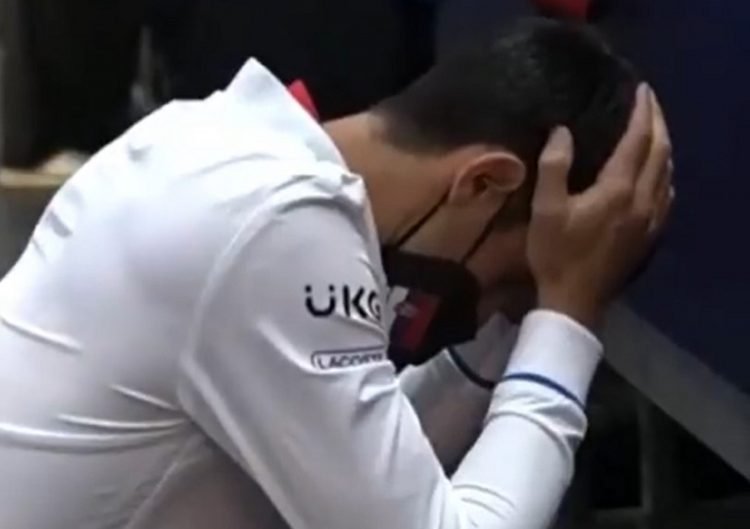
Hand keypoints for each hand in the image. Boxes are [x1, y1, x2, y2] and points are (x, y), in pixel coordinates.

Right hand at [527, 85, 673, 328]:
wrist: (575, 299)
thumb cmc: (556, 253)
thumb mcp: (545, 209)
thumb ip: (554, 166)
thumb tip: (563, 131)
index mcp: (618, 189)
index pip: (638, 140)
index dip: (641, 112)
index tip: (641, 89)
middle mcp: (643, 199)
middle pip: (661, 152)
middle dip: (658, 122)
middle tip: (649, 102)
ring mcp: (651, 219)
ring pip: (668, 173)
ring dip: (664, 146)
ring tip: (654, 130)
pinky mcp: (650, 235)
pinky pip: (667, 195)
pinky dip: (666, 174)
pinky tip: (659, 174)